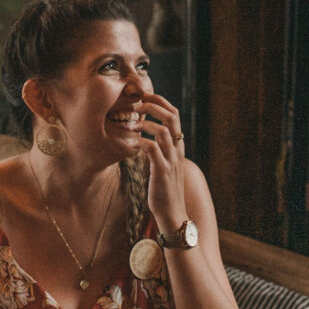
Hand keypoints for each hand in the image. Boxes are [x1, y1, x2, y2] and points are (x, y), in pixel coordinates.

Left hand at [137, 93, 188, 230]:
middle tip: (136, 103)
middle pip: (172, 116)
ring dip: (145, 123)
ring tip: (131, 124)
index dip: (160, 101)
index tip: (144, 96)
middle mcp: (177, 150)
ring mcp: (171, 160)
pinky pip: (152, 149)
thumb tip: (144, 139)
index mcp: (177, 146)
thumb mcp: (163, 165)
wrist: (173, 213)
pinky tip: (131, 144)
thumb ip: (158, 151)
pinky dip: (140, 142)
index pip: (174, 114)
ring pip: (163, 131)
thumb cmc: (164, 190)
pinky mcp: (162, 171)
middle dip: (154, 104)